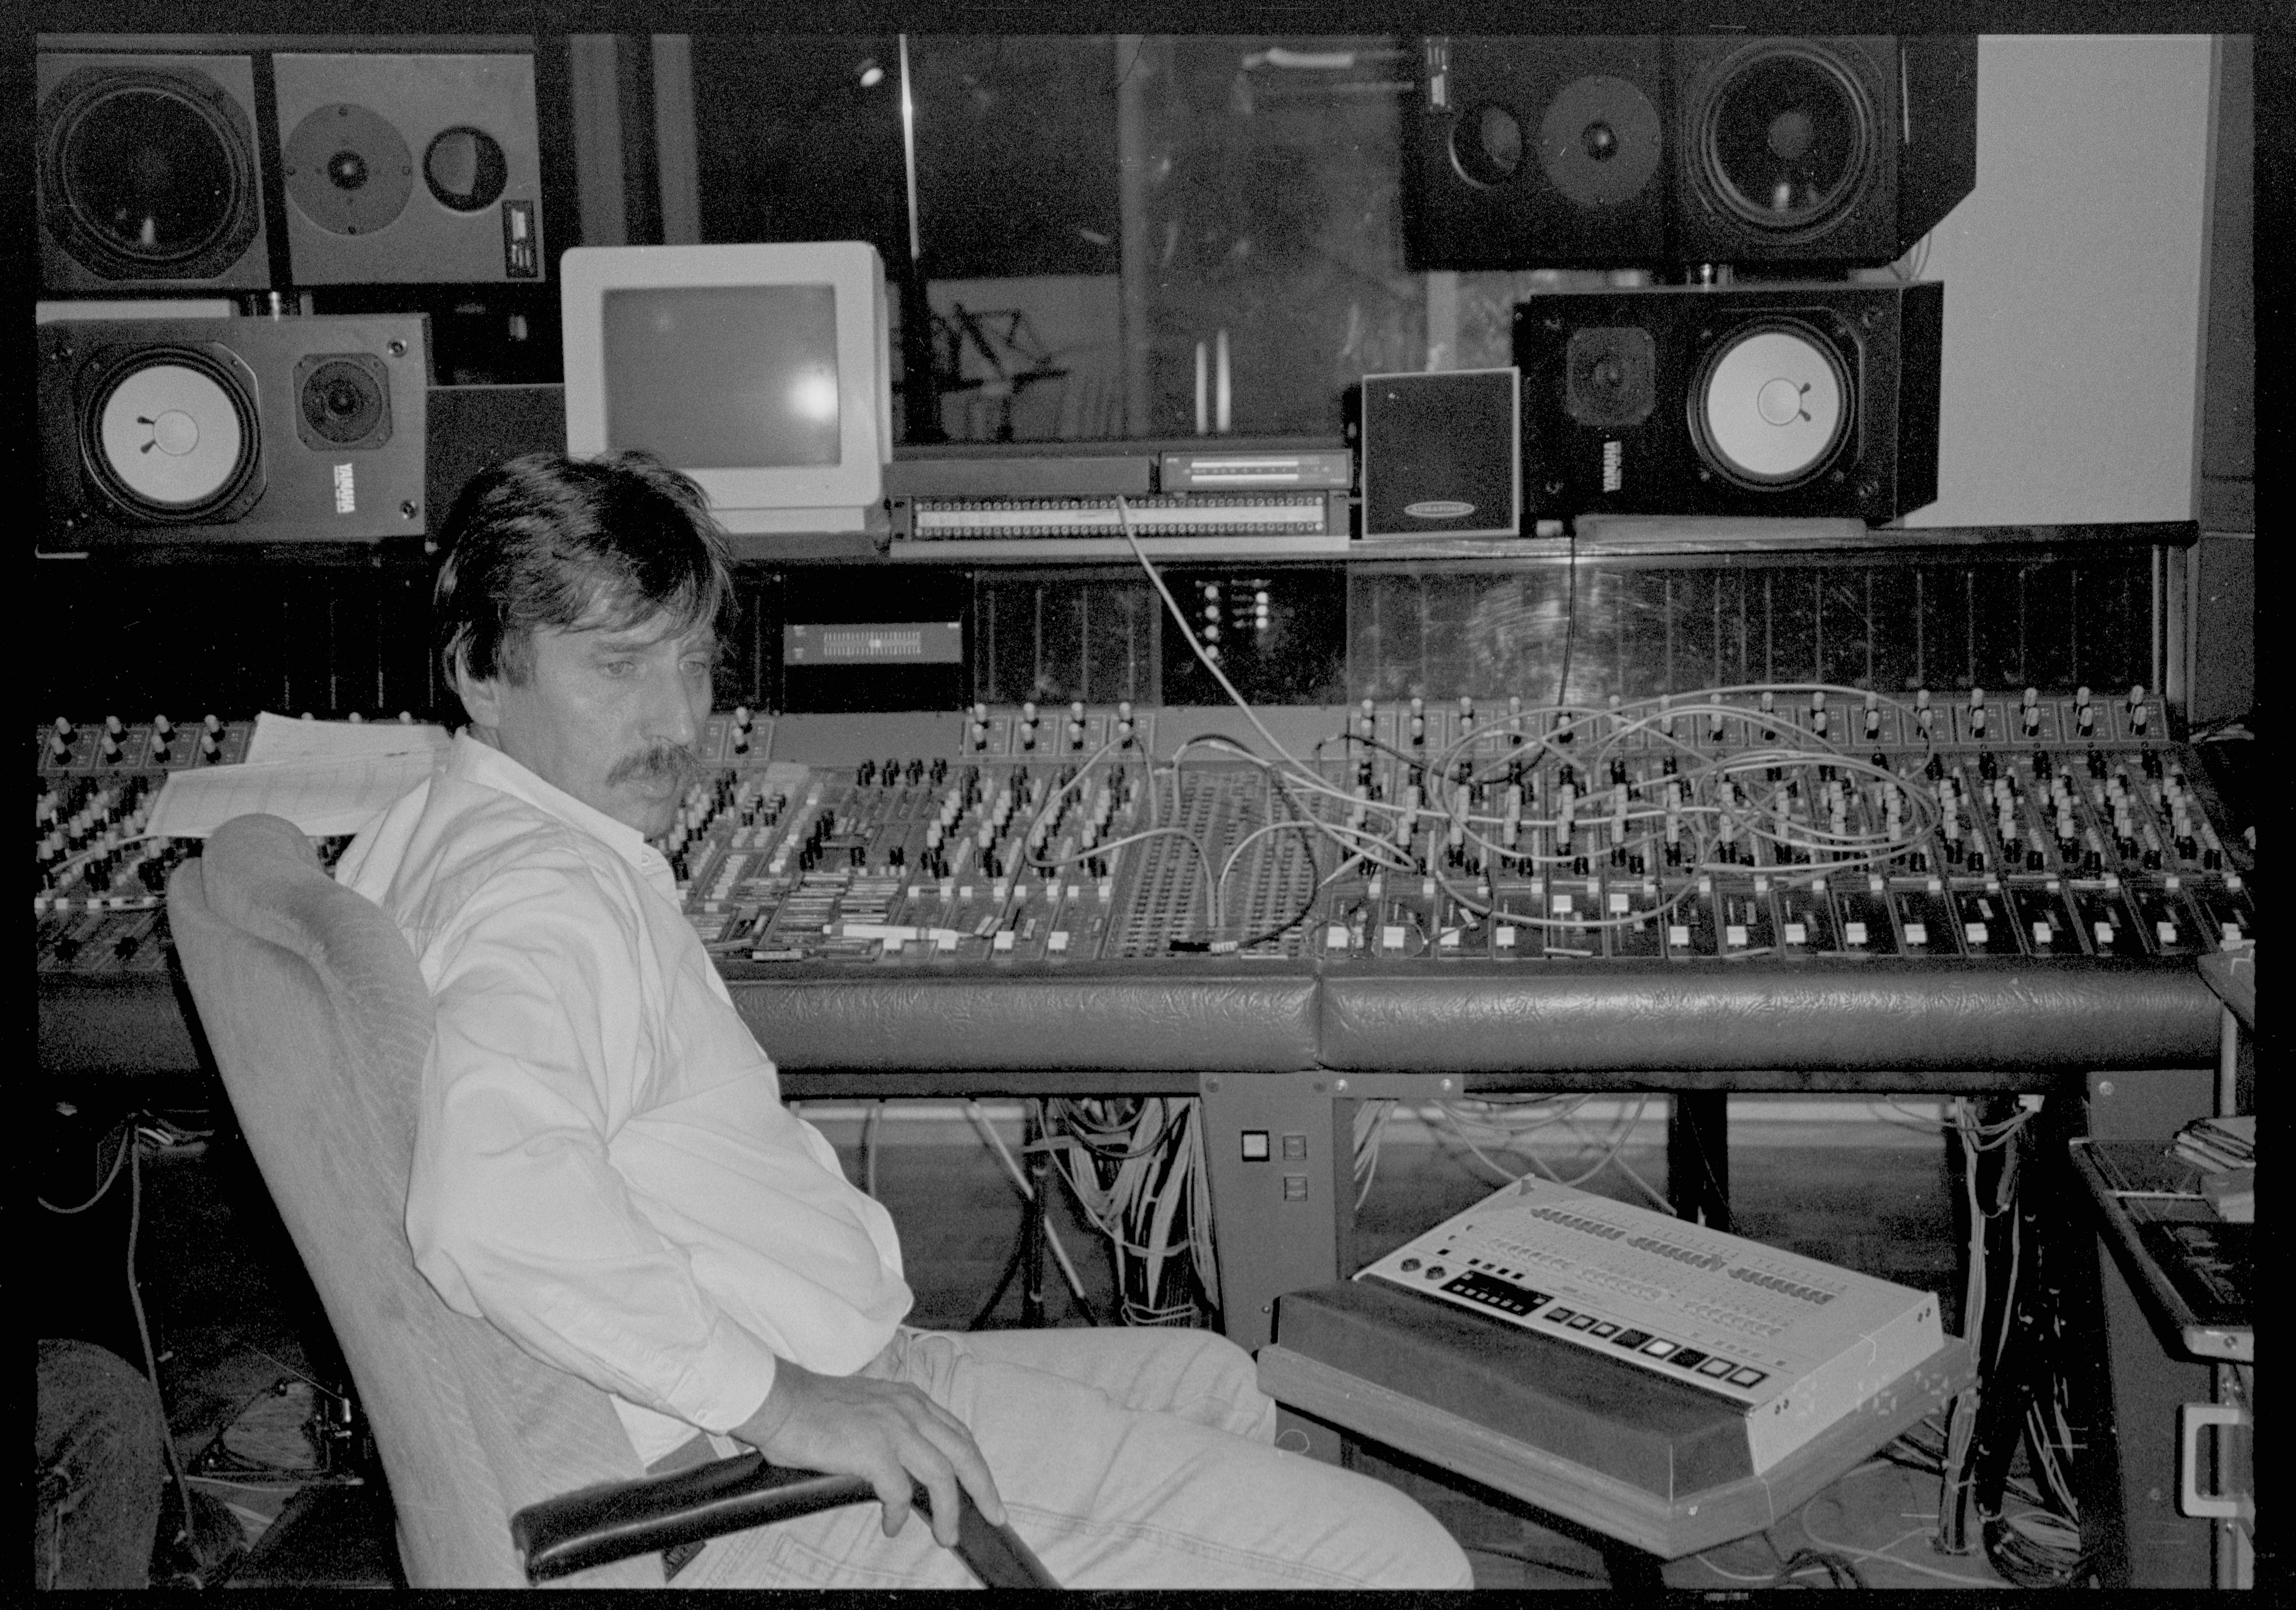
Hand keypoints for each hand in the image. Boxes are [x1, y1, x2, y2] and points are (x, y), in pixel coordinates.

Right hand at [729, 1357, 1005, 1547]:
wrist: (781, 1401)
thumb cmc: (816, 1409)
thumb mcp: (871, 1408)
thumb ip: (896, 1429)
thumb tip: (911, 1471)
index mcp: (911, 1399)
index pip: (958, 1433)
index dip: (976, 1465)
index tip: (987, 1491)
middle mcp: (909, 1409)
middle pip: (964, 1453)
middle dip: (984, 1488)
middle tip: (994, 1516)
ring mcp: (892, 1428)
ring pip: (941, 1476)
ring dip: (948, 1510)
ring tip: (945, 1535)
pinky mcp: (872, 1450)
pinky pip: (899, 1492)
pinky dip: (900, 1513)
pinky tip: (892, 1525)